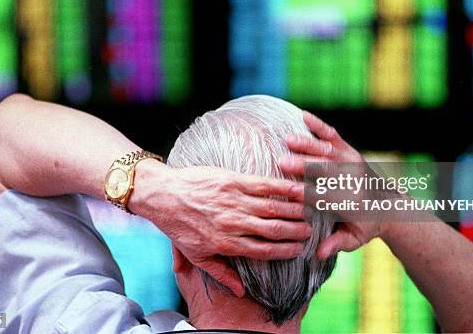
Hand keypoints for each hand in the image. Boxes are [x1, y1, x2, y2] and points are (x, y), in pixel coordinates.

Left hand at [131, 160, 310, 296]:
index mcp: (226, 243)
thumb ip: (221, 273)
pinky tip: (296, 189)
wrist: (163, 195)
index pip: (264, 250)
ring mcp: (234, 200)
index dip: (285, 250)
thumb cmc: (179, 226)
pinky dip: (282, 187)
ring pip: (272, 207)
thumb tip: (241, 291)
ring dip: (293, 210)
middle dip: (295, 231)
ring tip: (308, 212)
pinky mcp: (232, 180)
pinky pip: (263, 185)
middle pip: (273, 229)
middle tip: (309, 231)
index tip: (299, 249)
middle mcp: (233, 223)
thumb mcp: (196, 256)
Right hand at [279, 111, 382, 259]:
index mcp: (352, 203)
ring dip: (308, 145)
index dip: (308, 194)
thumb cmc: (366, 226)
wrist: (391, 206)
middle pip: (327, 171)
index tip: (289, 192)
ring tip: (287, 139)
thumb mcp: (354, 240)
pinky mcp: (350, 151)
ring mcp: (353, 162)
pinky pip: (333, 136)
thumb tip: (318, 254)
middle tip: (282, 162)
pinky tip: (303, 115)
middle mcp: (353, 179)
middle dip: (305, 165)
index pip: (327, 198)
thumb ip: (336, 244)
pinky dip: (319, 125)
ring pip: (329, 151)